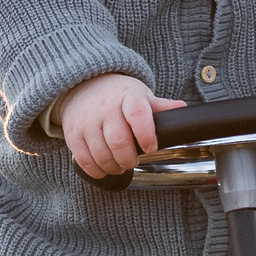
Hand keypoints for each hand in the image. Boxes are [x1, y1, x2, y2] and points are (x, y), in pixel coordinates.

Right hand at [57, 73, 184, 178]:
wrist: (82, 86)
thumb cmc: (118, 95)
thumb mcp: (140, 95)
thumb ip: (160, 106)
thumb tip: (182, 109)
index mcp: (127, 96)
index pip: (137, 114)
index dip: (146, 134)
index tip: (151, 147)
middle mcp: (105, 107)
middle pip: (118, 141)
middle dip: (128, 159)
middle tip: (132, 161)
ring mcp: (86, 120)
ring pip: (101, 154)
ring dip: (113, 167)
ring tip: (119, 166)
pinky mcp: (73, 133)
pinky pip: (83, 159)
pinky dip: (95, 170)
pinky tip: (104, 169)